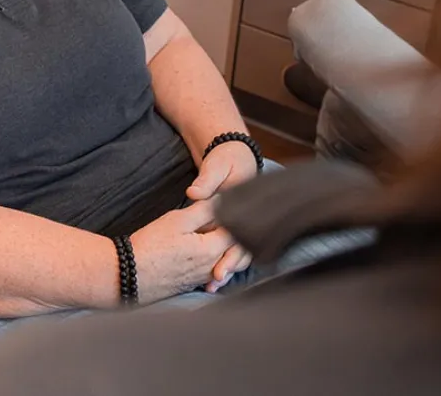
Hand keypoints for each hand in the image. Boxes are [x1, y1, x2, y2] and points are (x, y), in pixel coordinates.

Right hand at [129, 201, 237, 302]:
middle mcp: (212, 268)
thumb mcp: (177, 220)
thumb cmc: (151, 245)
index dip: (234, 216)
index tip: (228, 206)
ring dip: (223, 248)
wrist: (129, 274)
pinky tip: (199, 248)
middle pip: (236, 251)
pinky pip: (212, 271)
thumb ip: (203, 210)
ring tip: (209, 231)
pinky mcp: (192, 284)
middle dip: (235, 234)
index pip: (237, 232)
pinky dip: (214, 260)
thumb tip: (222, 201)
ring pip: (225, 262)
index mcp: (212, 250)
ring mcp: (202, 279)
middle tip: (222, 218)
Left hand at [186, 141, 258, 290]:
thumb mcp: (216, 166)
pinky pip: (229, 244)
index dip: (229, 254)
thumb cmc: (227, 159)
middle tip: (214, 282)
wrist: (233, 153)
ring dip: (225, 266)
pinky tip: (210, 274)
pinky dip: (221, 257)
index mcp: (245, 205)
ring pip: (236, 250)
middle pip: (239, 248)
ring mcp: (241, 221)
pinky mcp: (231, 223)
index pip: (239, 234)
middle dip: (227, 266)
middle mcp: (246, 216)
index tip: (218, 270)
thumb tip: (194, 192)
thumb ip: (207, 180)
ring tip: (210, 286)